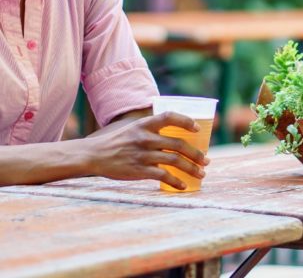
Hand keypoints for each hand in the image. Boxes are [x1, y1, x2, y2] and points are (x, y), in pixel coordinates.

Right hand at [85, 111, 208, 189]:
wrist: (95, 155)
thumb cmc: (117, 142)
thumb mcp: (133, 129)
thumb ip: (151, 130)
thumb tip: (174, 135)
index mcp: (145, 124)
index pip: (170, 117)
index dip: (186, 121)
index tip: (198, 129)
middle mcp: (146, 138)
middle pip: (178, 144)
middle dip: (196, 153)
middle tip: (206, 160)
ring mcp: (143, 154)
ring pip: (174, 161)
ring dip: (191, 168)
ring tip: (201, 174)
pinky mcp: (139, 170)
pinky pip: (163, 176)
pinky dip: (176, 181)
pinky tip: (183, 185)